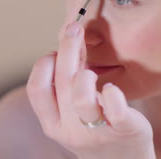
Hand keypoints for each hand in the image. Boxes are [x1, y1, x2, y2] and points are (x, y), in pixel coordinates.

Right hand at [26, 21, 154, 158]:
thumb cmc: (95, 132)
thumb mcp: (70, 117)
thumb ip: (63, 90)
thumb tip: (65, 45)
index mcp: (52, 124)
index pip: (36, 89)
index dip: (43, 65)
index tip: (54, 52)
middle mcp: (69, 130)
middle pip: (62, 82)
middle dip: (67, 48)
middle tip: (74, 28)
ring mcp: (96, 133)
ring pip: (82, 97)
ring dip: (85, 75)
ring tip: (92, 71)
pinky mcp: (124, 131)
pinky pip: (116, 110)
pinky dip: (113, 94)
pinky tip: (112, 88)